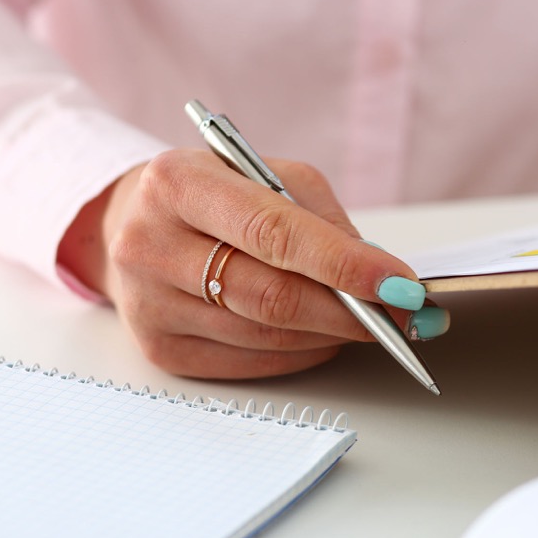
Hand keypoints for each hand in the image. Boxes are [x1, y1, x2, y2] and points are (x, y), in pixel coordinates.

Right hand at [57, 148, 448, 377]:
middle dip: (350, 311)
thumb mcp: (266, 175)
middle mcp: (151, 244)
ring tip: (373, 322)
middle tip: (405, 316)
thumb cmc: (217, 194)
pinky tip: (325, 337)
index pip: (273, 233)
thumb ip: (320, 219)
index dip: (344, 264)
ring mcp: (149, 303)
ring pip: (265, 335)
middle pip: (270, 295)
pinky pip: (249, 362)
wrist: (133, 222)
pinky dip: (301, 352)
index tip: (401, 285)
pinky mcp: (159, 348)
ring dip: (331, 334)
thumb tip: (380, 277)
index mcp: (178, 183)